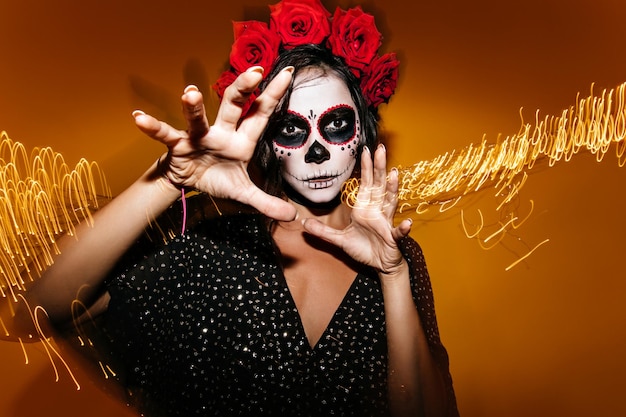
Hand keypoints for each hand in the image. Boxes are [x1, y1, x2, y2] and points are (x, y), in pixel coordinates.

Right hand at [133, 66, 296, 220]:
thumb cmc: (219, 178)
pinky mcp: (178, 145)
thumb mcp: (244, 193)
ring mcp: (199, 137)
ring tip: (191, 93)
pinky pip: (166, 135)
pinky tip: (140, 118)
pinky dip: (153, 128)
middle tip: (254, 72)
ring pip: (197, 119)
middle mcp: (222, 133)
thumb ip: (266, 202)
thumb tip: (292, 216)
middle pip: (232, 106)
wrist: (190, 183)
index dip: (274, 95)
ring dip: (193, 107)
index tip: (289, 72)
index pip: (260, 115)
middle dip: (242, 89)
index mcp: (242, 140)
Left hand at [302, 144, 411, 275]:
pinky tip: (407, 223)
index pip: (366, 184)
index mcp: (365, 209)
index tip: (365, 150)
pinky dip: (402, 228)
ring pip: (390, 202)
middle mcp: (377, 211)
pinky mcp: (392, 238)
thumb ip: (323, 231)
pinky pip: (397, 232)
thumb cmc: (364, 249)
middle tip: (380, 149)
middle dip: (379, 167)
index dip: (366, 167)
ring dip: (393, 188)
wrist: (380, 265)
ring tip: (394, 173)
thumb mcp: (339, 240)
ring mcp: (386, 223)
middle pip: (379, 185)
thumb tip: (304, 223)